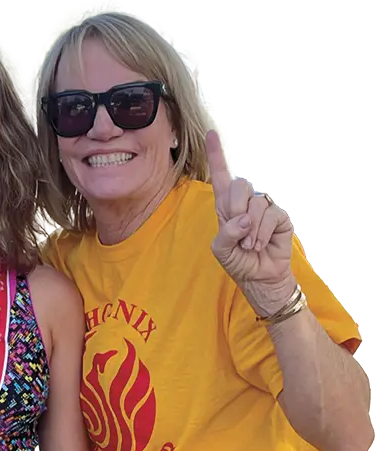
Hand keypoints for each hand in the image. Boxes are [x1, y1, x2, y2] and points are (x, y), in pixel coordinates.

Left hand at [206, 129, 294, 305]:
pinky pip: (270, 215)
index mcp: (226, 207)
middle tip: (238, 232)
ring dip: (250, 230)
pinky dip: (262, 233)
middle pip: (238, 186)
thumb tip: (244, 218)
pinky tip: (260, 244)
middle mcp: (245, 203)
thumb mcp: (221, 250)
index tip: (210, 133)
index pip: (221, 177)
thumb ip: (226, 233)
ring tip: (249, 245)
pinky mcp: (279, 217)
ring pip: (255, 203)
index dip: (216, 155)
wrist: (259, 278)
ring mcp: (263, 208)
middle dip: (235, 211)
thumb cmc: (238, 262)